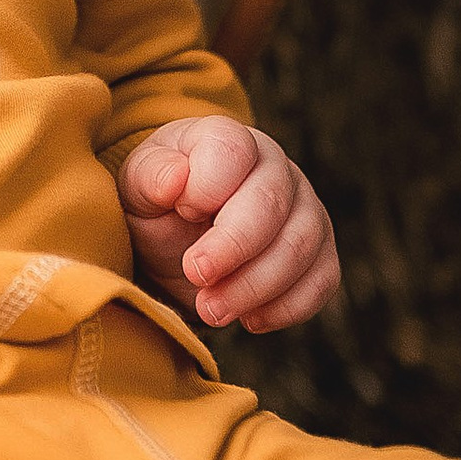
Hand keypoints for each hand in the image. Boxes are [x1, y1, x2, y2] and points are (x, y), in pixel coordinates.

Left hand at [115, 118, 339, 335]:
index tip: (181, 212)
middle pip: (270, 204)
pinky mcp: (320, 253)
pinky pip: (321, 280)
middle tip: (196, 277)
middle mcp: (276, 168)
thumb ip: (150, 176)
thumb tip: (175, 178)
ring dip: (254, 286)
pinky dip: (286, 306)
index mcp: (229, 141)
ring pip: (300, 246)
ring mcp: (305, 209)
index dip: (206, 188)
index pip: (232, 152)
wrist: (181, 242)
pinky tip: (250, 318)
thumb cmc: (161, 206)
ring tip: (212, 309)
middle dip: (232, 249)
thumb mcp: (139, 188)